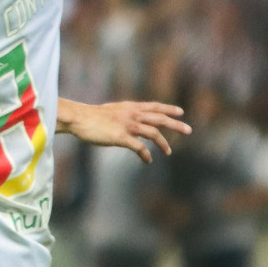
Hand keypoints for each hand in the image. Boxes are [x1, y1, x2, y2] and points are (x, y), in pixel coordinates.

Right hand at [66, 100, 190, 162]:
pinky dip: (146, 155)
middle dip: (175, 124)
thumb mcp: (111, 111)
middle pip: (159, 118)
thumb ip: (122, 115)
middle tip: (189, 130)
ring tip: (169, 152)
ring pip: (153, 133)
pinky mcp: (121, 137)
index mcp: (130, 107)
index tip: (180, 112)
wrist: (79, 118)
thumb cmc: (90, 117)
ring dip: (163, 143)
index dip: (168, 108)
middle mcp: (132, 114)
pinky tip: (148, 160)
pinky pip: (139, 147)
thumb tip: (127, 121)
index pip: (154, 106)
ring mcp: (127, 125)